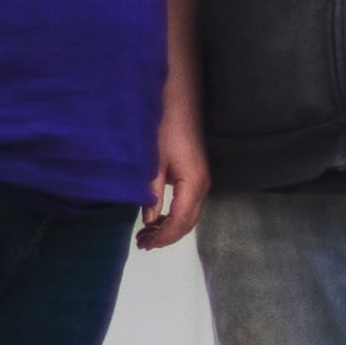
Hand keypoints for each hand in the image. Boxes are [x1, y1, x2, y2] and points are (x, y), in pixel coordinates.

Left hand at [138, 100, 209, 249]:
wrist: (179, 100)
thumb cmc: (165, 126)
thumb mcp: (152, 162)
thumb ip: (151, 193)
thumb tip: (149, 220)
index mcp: (193, 183)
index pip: (180, 221)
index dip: (163, 237)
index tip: (144, 244)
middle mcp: (203, 185)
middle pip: (188, 223)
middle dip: (166, 237)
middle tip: (142, 243)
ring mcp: (202, 180)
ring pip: (189, 215)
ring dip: (169, 227)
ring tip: (146, 234)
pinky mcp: (197, 175)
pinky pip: (189, 205)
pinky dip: (174, 216)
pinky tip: (157, 217)